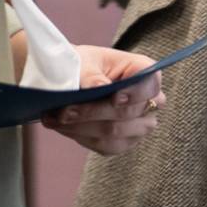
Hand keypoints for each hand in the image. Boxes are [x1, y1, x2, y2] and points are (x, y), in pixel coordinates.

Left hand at [39, 45, 163, 155]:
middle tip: (64, 111)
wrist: (72, 78)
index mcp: (143, 71)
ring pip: (116, 133)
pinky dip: (80, 136)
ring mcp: (138, 124)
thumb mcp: (84, 61)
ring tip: (55, 119)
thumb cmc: (83, 64)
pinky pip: (106, 146)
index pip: (151, 83)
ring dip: (82, 128)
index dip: (136, 93)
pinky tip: (61, 126)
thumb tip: (99, 87)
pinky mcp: (123, 142)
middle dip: (93, 113)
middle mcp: (147, 100)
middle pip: (129, 112)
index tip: (114, 98)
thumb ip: (92, 74)